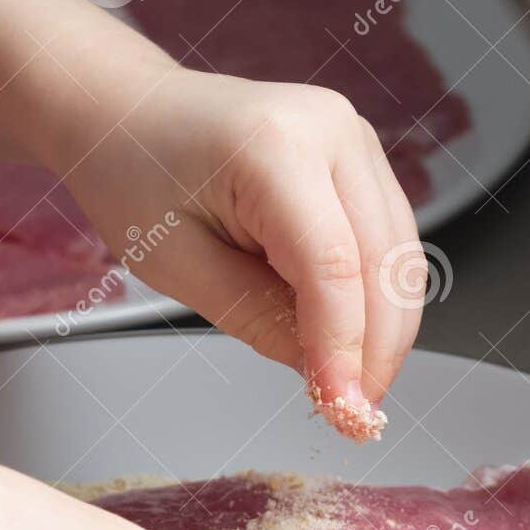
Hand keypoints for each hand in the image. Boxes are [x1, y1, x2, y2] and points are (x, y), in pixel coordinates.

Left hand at [54, 63, 424, 433]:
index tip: (343, 409)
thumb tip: (326, 373)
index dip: (345, 347)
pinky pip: (388, 241)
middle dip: (376, 350)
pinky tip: (348, 340)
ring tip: (349, 386)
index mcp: (274, 146)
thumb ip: (258, 318)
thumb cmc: (135, 174)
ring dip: (385, 331)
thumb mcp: (177, 265)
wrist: (129, 114)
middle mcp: (330, 130)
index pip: (334, 265)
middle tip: (352, 414)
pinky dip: (376, 298)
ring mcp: (354, 139)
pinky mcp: (360, 159)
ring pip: (400, 256)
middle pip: (384, 263)